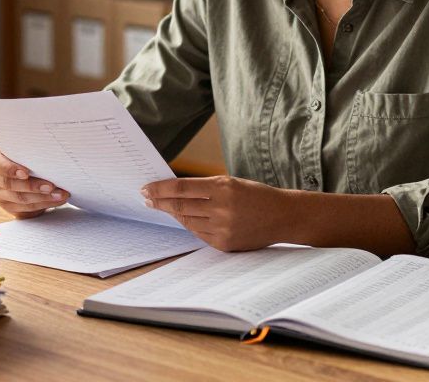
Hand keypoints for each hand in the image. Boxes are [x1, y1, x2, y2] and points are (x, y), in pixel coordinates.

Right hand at [0, 145, 68, 218]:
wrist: (27, 165)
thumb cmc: (26, 153)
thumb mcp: (24, 148)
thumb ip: (28, 150)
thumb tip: (48, 153)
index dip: (10, 169)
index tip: (26, 173)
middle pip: (9, 185)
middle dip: (33, 187)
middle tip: (51, 186)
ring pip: (19, 200)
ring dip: (42, 198)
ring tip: (60, 194)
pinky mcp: (9, 207)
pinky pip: (26, 210)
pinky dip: (44, 205)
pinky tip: (56, 200)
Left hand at [142, 176, 290, 251]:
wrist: (283, 217)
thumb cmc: (256, 196)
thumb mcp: (231, 183)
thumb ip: (205, 188)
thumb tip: (174, 191)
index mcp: (223, 187)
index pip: (181, 188)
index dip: (160, 189)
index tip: (146, 188)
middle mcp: (221, 208)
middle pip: (179, 206)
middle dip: (160, 202)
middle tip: (147, 198)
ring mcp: (222, 228)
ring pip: (187, 221)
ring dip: (173, 214)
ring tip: (162, 207)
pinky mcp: (224, 244)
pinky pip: (199, 234)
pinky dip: (190, 225)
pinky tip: (184, 219)